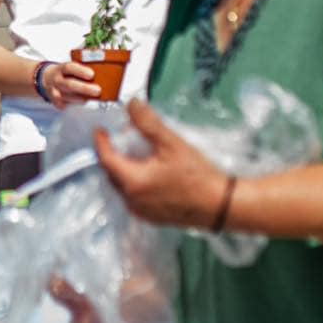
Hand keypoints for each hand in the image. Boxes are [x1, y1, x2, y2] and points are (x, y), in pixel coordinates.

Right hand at [43, 60, 102, 108]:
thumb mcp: (70, 66)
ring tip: (93, 97)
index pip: (69, 68)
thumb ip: (82, 69)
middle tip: (98, 90)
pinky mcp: (55, 102)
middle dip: (85, 88)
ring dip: (82, 98)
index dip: (80, 71)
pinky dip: (75, 103)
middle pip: (69, 85)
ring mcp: (55, 92)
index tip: (92, 74)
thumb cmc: (64, 73)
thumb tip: (102, 70)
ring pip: (68, 97)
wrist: (46, 79)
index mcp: (61, 69)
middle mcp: (56, 80)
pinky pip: (66, 105)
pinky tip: (82, 100)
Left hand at [95, 99, 230, 228]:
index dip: (101, 142)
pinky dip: (135, 183)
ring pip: (123, 187)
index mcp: (132, 182)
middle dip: (112, 155)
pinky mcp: (152, 218)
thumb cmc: (198, 175)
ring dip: (123, 170)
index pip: (106, 159)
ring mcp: (142, 212)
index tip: (100, 130)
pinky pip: (134, 197)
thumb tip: (131, 104)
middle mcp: (132, 200)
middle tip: (119, 139)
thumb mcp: (171, 143)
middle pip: (112, 174)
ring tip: (134, 154)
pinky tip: (148, 173)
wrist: (222, 205)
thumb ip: (148, 123)